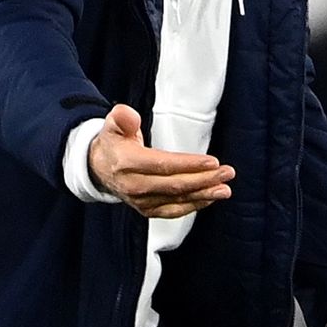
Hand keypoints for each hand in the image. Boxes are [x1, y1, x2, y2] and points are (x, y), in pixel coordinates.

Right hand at [87, 104, 233, 217]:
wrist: (99, 168)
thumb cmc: (113, 143)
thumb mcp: (112, 124)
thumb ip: (122, 117)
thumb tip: (130, 115)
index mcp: (126, 163)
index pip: (162, 165)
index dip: (188, 165)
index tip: (212, 161)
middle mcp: (133, 186)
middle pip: (174, 185)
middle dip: (204, 179)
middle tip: (227, 172)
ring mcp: (140, 201)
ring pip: (176, 200)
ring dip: (204, 195)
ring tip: (225, 188)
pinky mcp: (147, 210)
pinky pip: (173, 211)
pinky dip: (194, 205)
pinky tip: (210, 197)